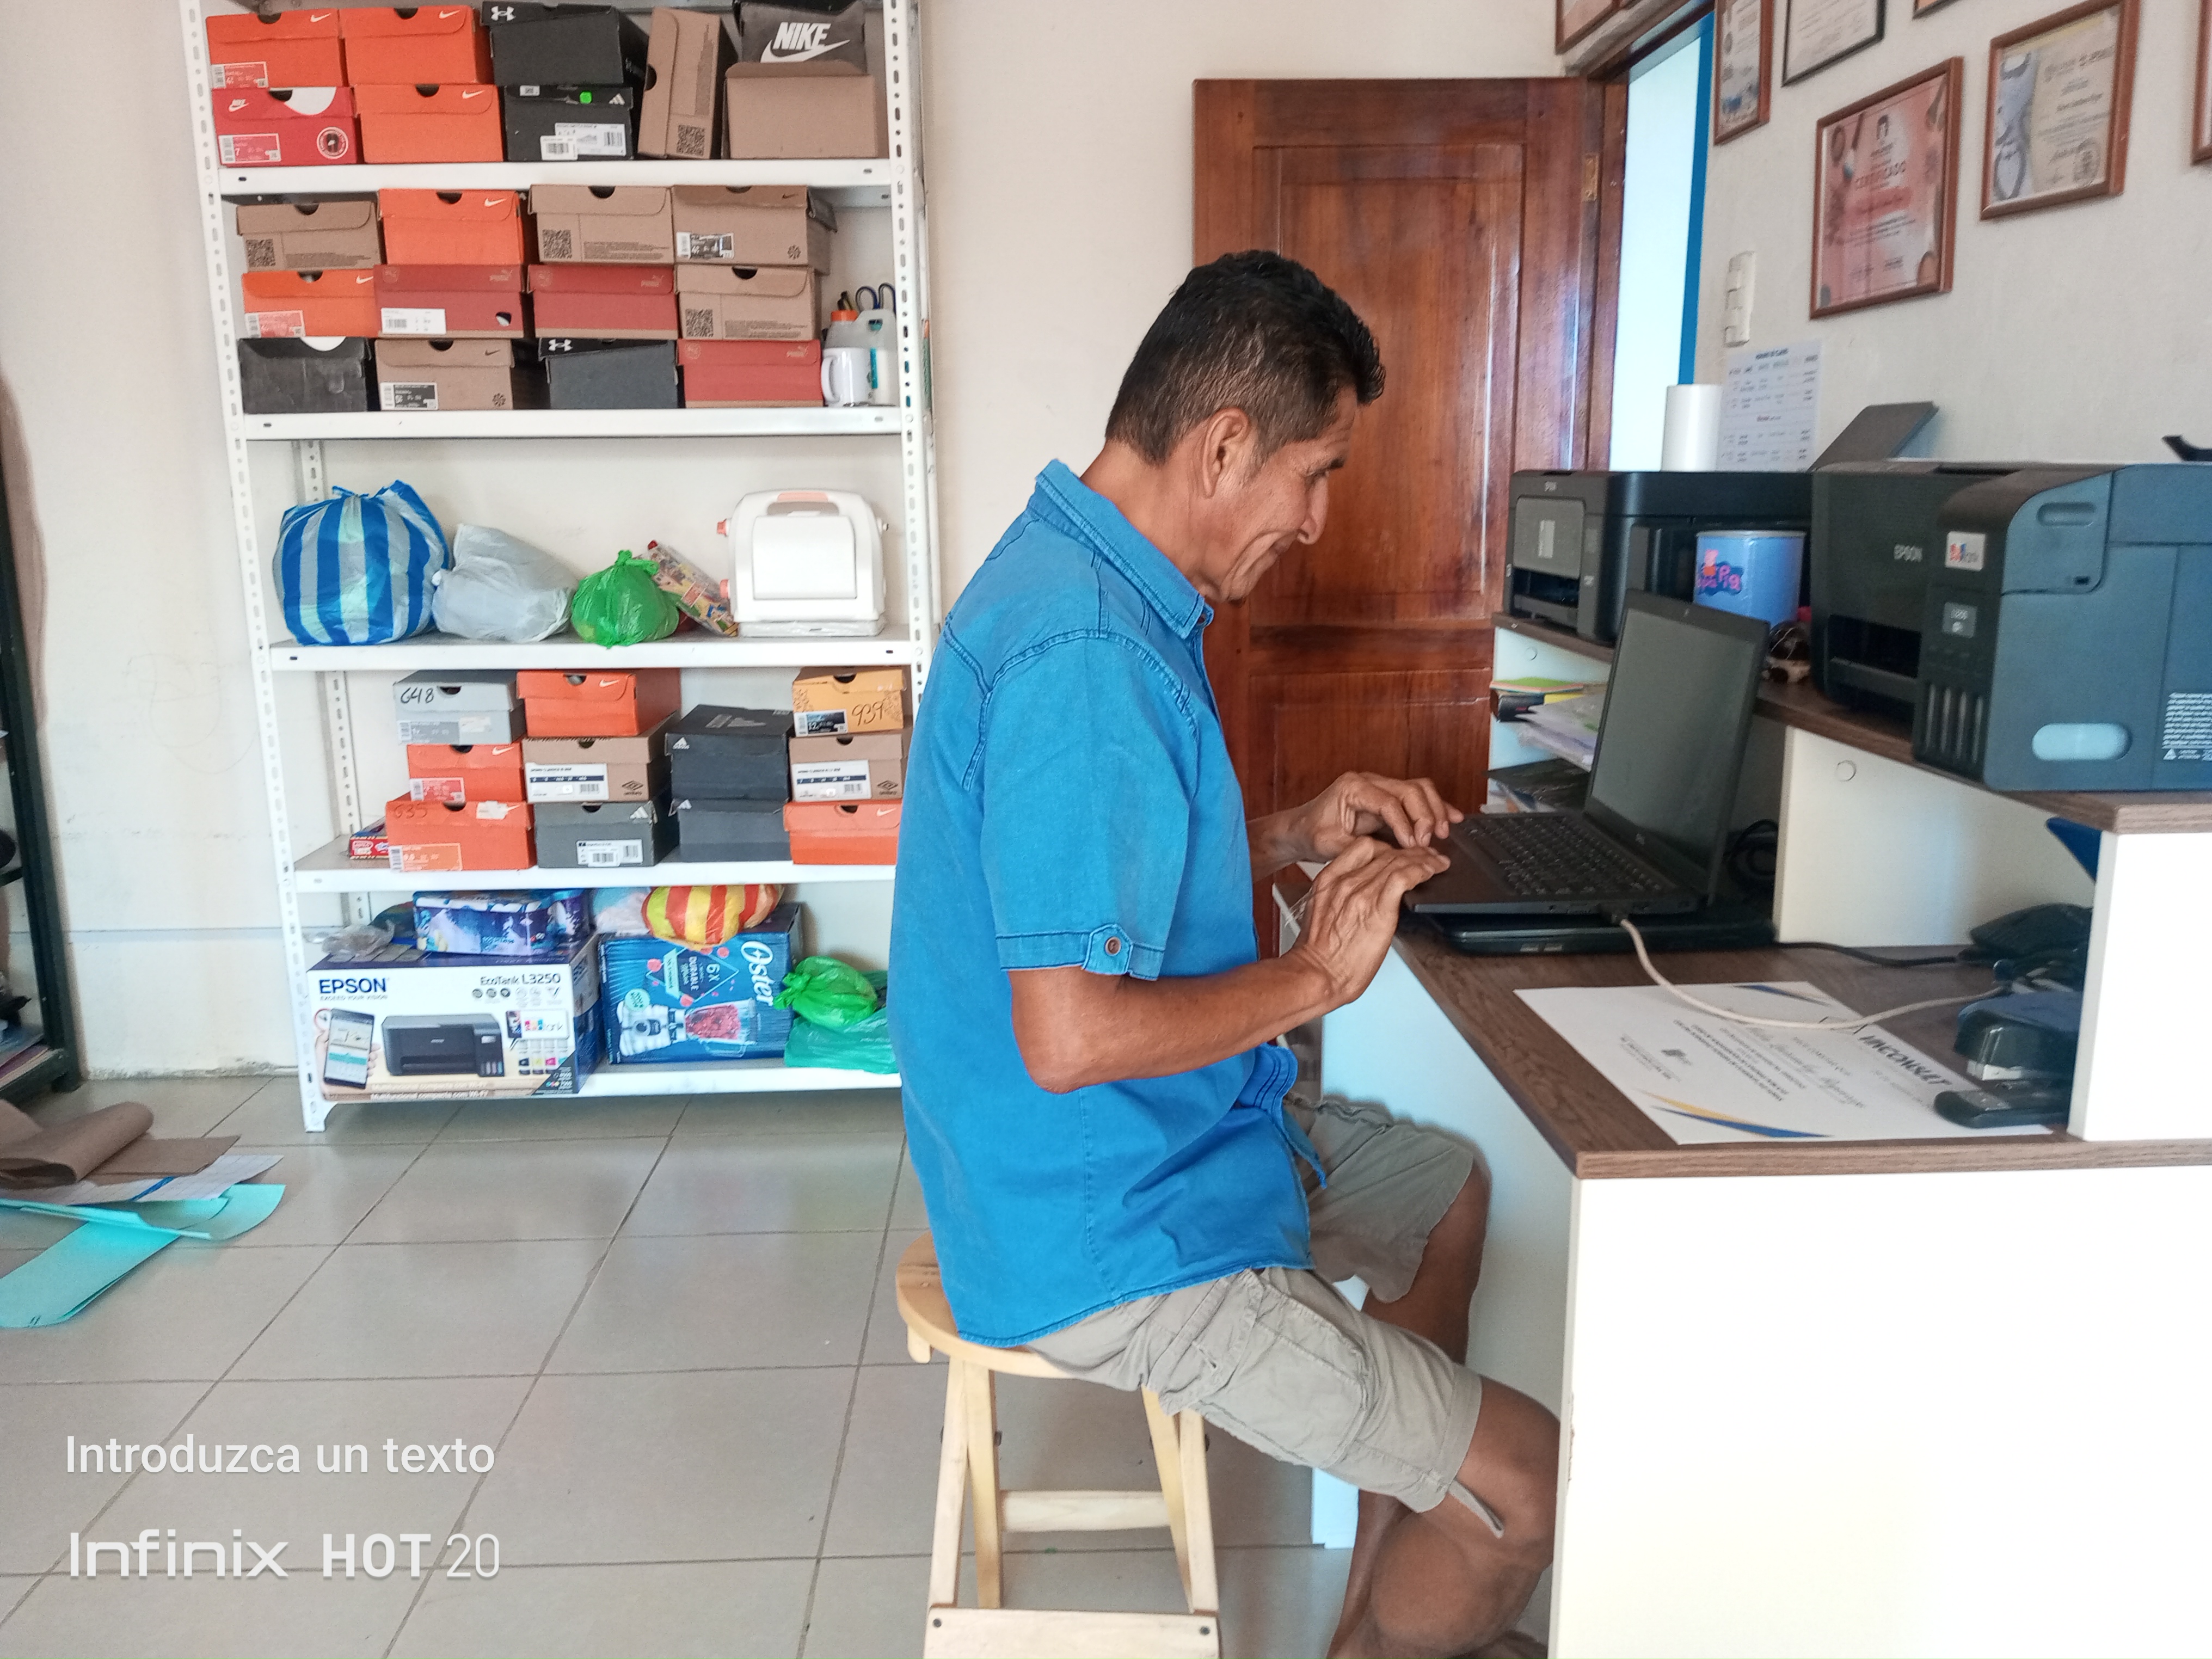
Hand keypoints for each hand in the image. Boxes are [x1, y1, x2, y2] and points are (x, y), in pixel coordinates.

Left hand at [1287, 771, 1463, 863]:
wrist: (1301, 828)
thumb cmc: (1312, 833)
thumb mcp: (1331, 846)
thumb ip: (1362, 849)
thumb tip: (1394, 854)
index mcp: (1353, 788)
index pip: (1388, 801)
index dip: (1405, 824)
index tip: (1413, 844)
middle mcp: (1369, 782)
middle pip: (1409, 790)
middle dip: (1425, 816)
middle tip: (1429, 841)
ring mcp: (1380, 787)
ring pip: (1418, 789)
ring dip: (1435, 810)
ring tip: (1443, 833)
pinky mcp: (1388, 798)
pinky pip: (1417, 797)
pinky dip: (1435, 808)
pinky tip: (1451, 818)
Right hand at [1287, 835, 1450, 1008]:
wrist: (1316, 973)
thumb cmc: (1318, 953)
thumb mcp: (1320, 913)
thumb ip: (1339, 898)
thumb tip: (1359, 898)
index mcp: (1329, 880)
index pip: (1363, 847)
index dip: (1387, 847)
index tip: (1400, 854)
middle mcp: (1346, 881)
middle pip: (1385, 852)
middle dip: (1411, 852)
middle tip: (1426, 856)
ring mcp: (1362, 893)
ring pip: (1398, 861)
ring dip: (1423, 859)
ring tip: (1437, 862)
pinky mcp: (1379, 908)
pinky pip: (1404, 878)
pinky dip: (1422, 871)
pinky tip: (1432, 872)